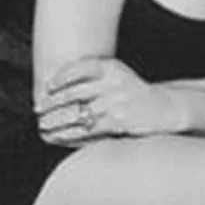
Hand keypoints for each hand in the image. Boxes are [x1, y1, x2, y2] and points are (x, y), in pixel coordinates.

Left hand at [35, 57, 185, 144]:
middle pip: (74, 92)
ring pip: (77, 113)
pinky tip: (59, 137)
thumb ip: (94, 77)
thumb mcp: (118, 76)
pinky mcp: (118, 121)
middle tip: (38, 111)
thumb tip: (57, 88)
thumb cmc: (135, 94)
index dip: (59, 78)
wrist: (165, 109)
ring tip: (44, 127)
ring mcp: (116, 102)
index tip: (47, 88)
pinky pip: (87, 129)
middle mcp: (113, 82)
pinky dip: (70, 134)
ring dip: (56, 122)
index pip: (78, 68)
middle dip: (52, 103)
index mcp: (111, 67)